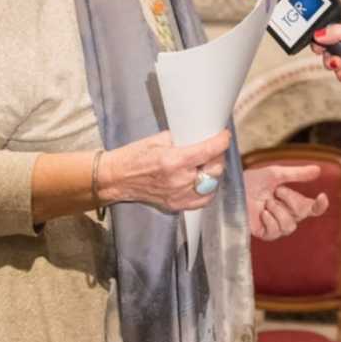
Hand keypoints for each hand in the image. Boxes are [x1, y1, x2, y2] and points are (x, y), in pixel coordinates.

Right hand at [97, 129, 229, 212]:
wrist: (115, 179)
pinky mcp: (176, 206)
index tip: (225, 135)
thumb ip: (181, 140)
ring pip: (212, 185)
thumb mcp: (157, 140)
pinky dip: (207, 190)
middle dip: (218, 156)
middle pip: (215, 169)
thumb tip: (199, 136)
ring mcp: (179, 196)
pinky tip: (203, 181)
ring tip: (207, 164)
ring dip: (213, 173)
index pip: (209, 151)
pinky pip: (202, 200)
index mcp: (174, 161)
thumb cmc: (133, 156)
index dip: (222, 141)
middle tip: (214, 149)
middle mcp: (180, 181)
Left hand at [244, 165, 329, 240]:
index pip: (312, 208)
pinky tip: (262, 213)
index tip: (322, 196)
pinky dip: (270, 220)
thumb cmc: (252, 181)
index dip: (320, 205)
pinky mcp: (265, 233)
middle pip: (302, 214)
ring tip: (266, 202)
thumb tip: (318, 170)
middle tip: (277, 191)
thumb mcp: (275, 173)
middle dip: (291, 199)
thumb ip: (297, 174)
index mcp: (292, 201)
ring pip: (290, 225)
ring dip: (278, 211)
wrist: (232, 190)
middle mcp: (287, 215)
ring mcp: (276, 226)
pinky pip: (276, 231)